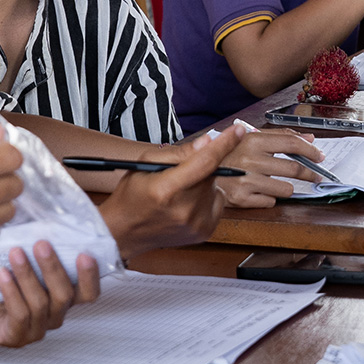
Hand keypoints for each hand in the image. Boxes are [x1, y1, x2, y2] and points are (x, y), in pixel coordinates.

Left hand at [0, 241, 99, 346]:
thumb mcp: (19, 259)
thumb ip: (35, 245)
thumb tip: (44, 213)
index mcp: (62, 298)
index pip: (88, 293)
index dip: (90, 276)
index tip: (84, 254)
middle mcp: (54, 315)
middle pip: (65, 295)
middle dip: (53, 268)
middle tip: (41, 243)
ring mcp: (36, 329)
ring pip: (41, 303)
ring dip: (28, 276)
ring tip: (15, 253)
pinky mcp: (14, 337)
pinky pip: (19, 315)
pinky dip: (12, 292)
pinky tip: (2, 273)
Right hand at [100, 126, 243, 258]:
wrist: (124, 232)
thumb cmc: (132, 195)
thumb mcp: (145, 164)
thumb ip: (178, 153)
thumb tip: (207, 142)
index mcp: (166, 189)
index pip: (204, 162)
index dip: (224, 144)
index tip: (238, 130)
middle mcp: (184, 209)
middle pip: (210, 174)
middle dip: (201, 166)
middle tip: (179, 173)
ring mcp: (196, 224)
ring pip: (215, 187)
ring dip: (203, 183)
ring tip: (179, 192)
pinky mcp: (204, 232)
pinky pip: (217, 203)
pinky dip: (206, 198)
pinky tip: (186, 203)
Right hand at [220, 128, 325, 207]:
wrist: (195, 172)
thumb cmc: (224, 154)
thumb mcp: (247, 138)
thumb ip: (278, 136)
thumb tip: (308, 138)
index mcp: (252, 141)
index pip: (291, 143)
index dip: (310, 150)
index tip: (318, 156)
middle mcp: (250, 160)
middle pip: (294, 169)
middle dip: (309, 173)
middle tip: (313, 175)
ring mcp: (246, 181)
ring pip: (285, 189)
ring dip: (284, 187)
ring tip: (274, 183)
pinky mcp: (242, 199)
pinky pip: (270, 202)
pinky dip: (267, 198)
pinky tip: (258, 191)